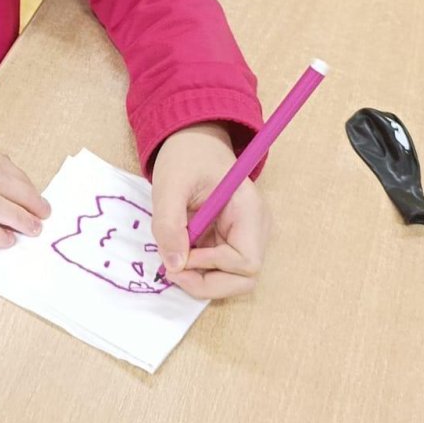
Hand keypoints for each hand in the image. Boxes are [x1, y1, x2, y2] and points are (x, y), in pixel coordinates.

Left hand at [151, 123, 269, 300]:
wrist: (193, 140)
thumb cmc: (186, 155)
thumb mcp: (170, 184)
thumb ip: (169, 224)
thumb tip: (174, 266)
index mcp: (249, 210)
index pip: (247, 261)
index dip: (215, 267)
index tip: (183, 256)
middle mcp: (254, 228)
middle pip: (245, 279)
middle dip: (208, 283)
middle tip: (174, 271)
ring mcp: (244, 237)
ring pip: (232, 279)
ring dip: (202, 280)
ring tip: (174, 262)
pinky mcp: (230, 241)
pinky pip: (220, 269)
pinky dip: (198, 270)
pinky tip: (178, 254)